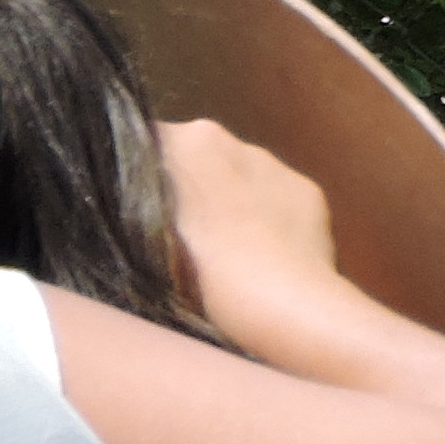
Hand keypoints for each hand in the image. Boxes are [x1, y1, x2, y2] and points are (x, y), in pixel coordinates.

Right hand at [156, 116, 337, 315]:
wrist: (282, 303)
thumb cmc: (202, 272)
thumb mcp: (148, 237)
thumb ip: (147, 201)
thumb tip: (145, 195)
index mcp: (189, 140)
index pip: (151, 144)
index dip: (140, 176)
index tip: (135, 208)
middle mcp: (236, 141)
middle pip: (201, 158)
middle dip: (191, 187)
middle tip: (181, 234)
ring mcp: (278, 166)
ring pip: (242, 177)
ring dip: (231, 202)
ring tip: (225, 250)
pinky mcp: (309, 192)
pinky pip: (277, 198)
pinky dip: (267, 218)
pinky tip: (263, 254)